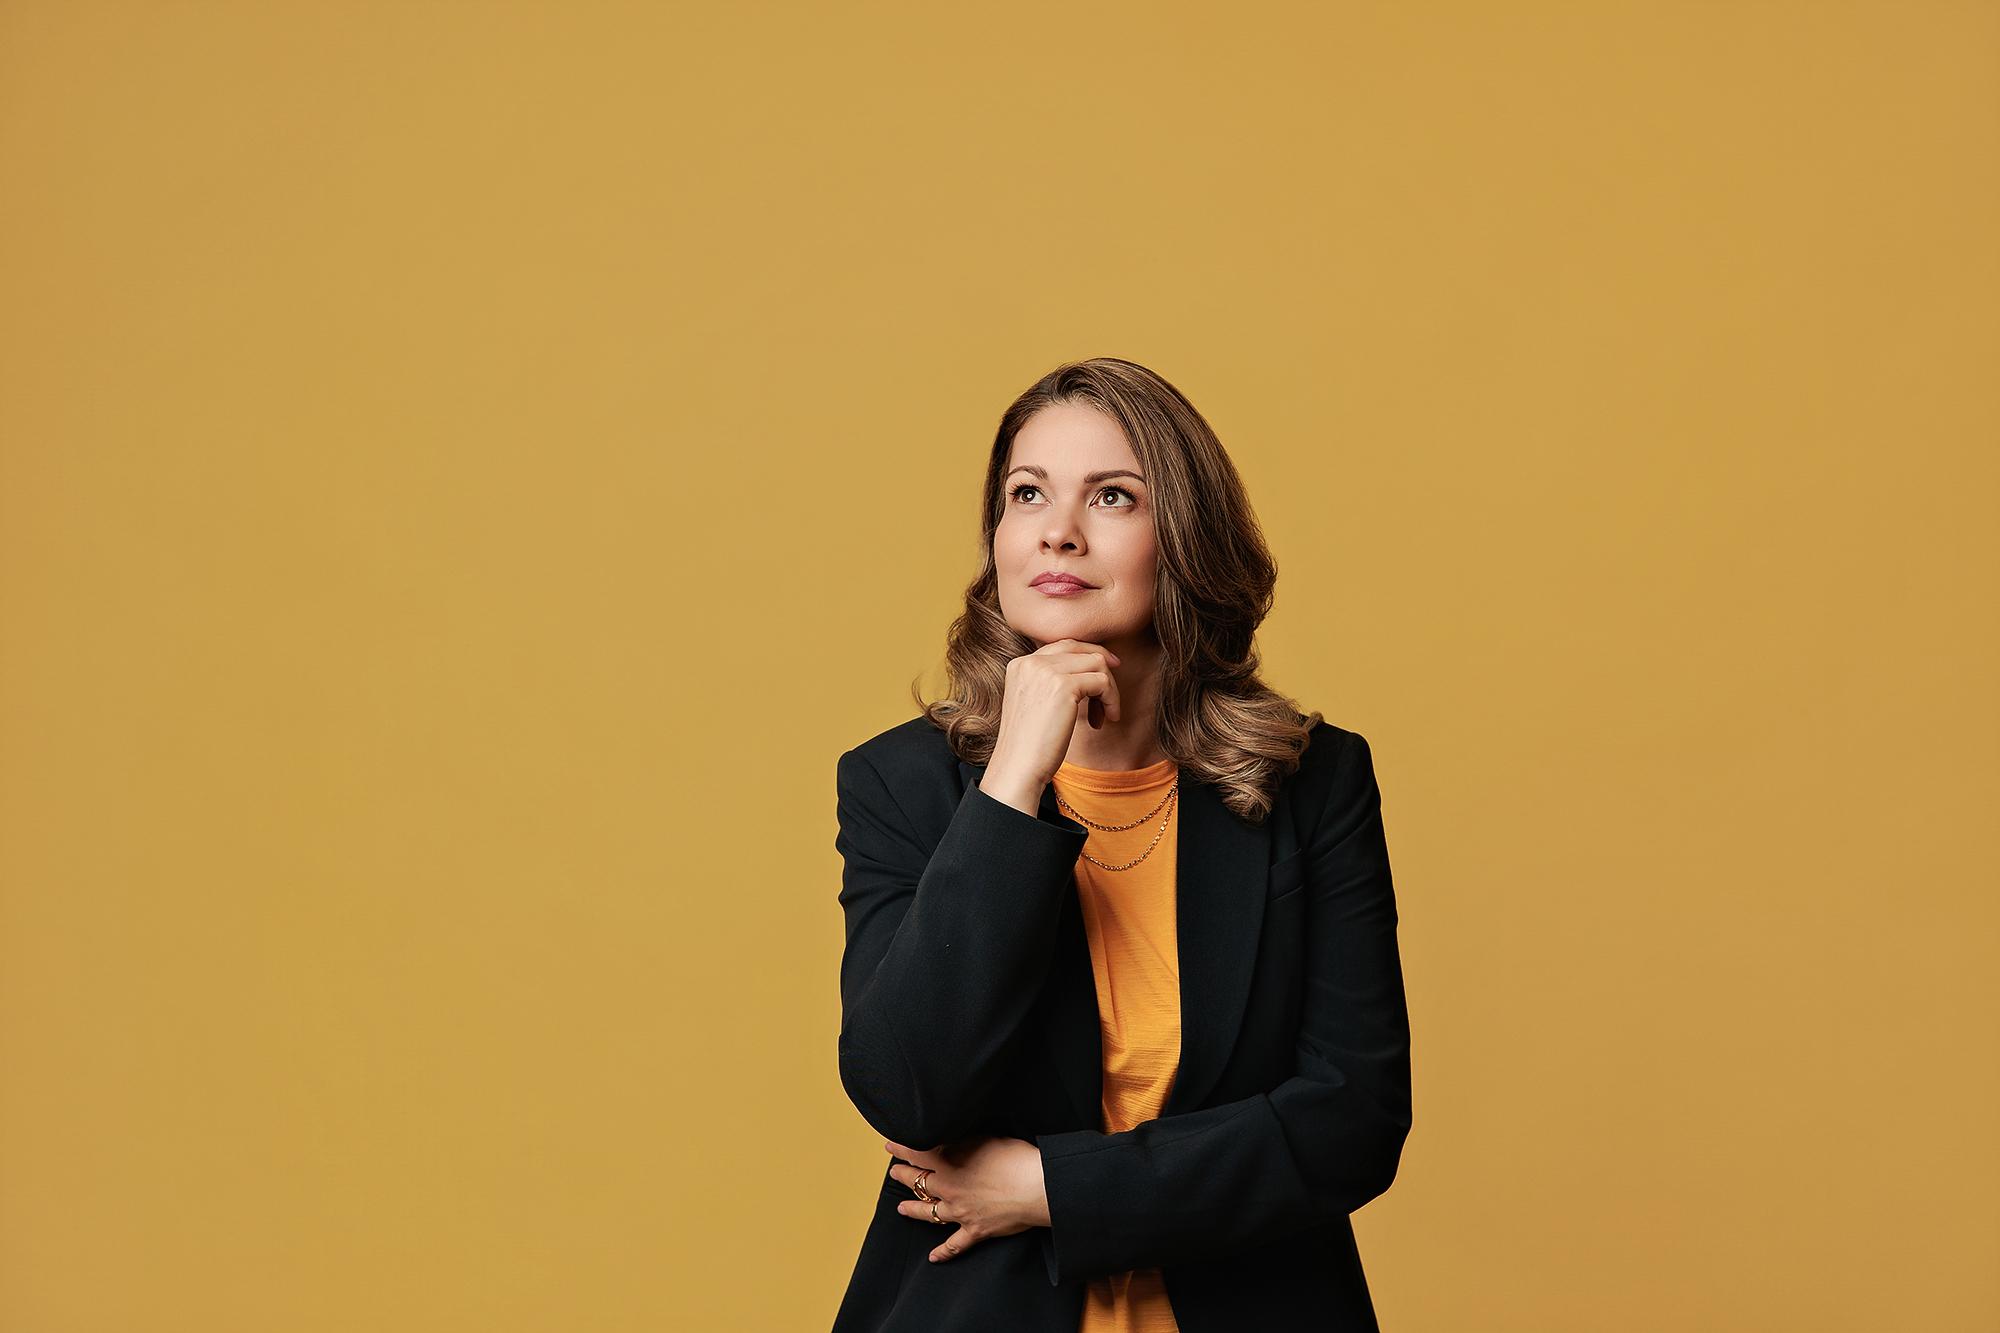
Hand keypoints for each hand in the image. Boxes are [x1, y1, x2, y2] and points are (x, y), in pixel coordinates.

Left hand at [883, 1135, 1050, 1263]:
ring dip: (913, 1209)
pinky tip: (933, 1257)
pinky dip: (943, 1252)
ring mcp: (961, 1212)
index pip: (917, 1154)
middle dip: (903, 1176)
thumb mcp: (986, 1139)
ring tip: (901, 1208)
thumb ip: (964, 1142)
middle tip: (894, 1172)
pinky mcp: (975, 1231)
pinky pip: (954, 1245)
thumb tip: (952, 1142)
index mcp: (950, 1163)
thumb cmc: (1017, 1159)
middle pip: (918, 1183)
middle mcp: (950, 1189)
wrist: (1037, 1188)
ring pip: (928, 1213)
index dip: (901, 1149)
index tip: (891, 1145)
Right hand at [981, 639, 1123, 812]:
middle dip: (1103, 666)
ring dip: (1108, 689)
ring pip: (1096, 663)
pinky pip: (1102, 681)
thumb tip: (1088, 673)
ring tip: (1104, 715)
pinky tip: (1104, 720)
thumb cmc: (1029, 745)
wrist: (1018, 767)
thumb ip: (1050, 683)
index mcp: (1020, 664)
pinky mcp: (1064, 686)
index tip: (1105, 671)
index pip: (1062, 645)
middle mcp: (1031, 662)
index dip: (1087, 655)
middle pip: (1080, 649)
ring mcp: (1046, 671)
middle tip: (1113, 690)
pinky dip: (1110, 700)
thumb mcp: (1035, 704)